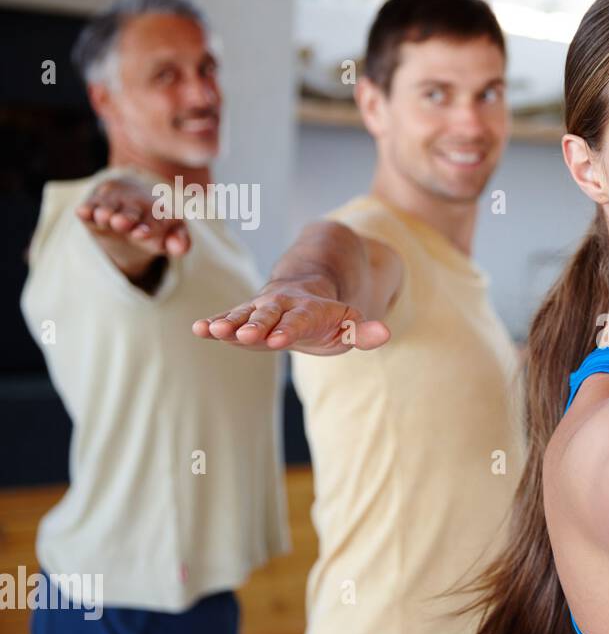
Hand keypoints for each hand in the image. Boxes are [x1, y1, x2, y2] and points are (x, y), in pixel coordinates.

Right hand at [76, 177, 189, 258]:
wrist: (129, 204)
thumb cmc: (154, 225)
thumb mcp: (170, 234)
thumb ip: (180, 241)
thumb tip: (182, 250)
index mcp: (158, 213)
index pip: (156, 220)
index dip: (149, 227)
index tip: (142, 235)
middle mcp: (135, 206)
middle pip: (131, 212)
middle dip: (126, 217)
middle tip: (121, 223)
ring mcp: (114, 206)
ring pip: (109, 207)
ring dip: (106, 212)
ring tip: (104, 217)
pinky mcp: (94, 208)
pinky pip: (90, 207)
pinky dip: (87, 210)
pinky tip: (83, 212)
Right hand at [193, 281, 389, 354]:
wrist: (306, 293)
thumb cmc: (329, 317)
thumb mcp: (349, 324)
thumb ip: (363, 331)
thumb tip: (385, 334)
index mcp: (308, 310)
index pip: (298, 321)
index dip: (288, 330)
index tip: (277, 340)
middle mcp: (281, 306)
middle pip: (267, 315)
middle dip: (255, 325)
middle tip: (244, 335)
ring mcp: (260, 309)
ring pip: (243, 315)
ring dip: (228, 323)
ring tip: (210, 330)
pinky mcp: (245, 316)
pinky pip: (228, 318)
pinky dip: (213, 323)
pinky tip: (198, 329)